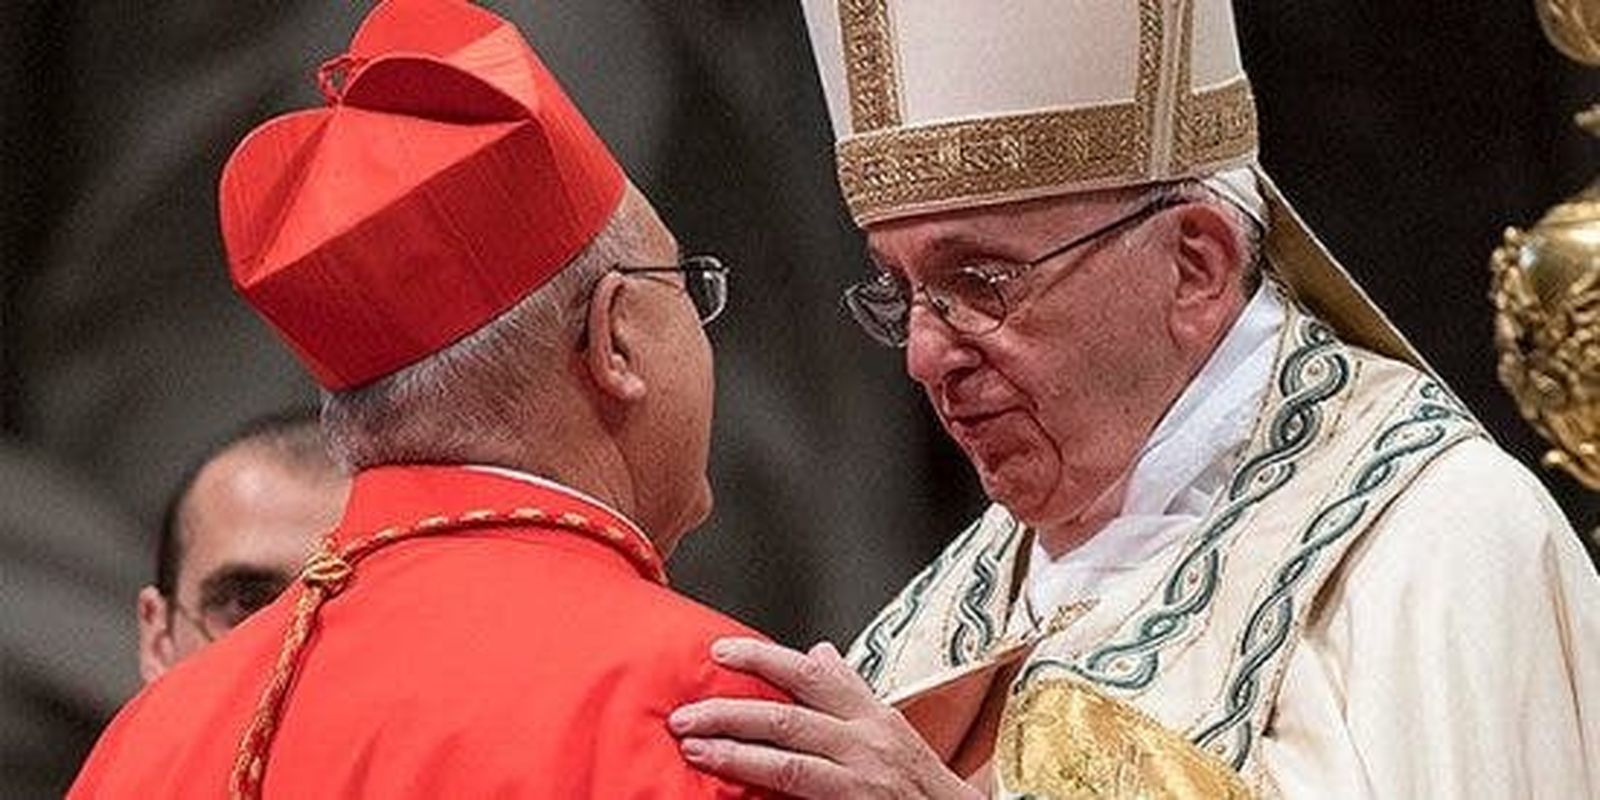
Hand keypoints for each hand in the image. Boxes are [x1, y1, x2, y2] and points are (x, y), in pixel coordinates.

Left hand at [669, 638, 982, 798]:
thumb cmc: (920, 781)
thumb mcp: (891, 727)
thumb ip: (851, 691)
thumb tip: (818, 650)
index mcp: (872, 714)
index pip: (809, 673)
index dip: (762, 659)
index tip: (719, 651)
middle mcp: (867, 741)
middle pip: (787, 716)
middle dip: (729, 712)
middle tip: (684, 714)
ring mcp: (861, 778)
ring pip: (786, 759)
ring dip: (733, 753)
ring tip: (694, 747)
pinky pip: (797, 794)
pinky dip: (760, 789)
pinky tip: (728, 791)